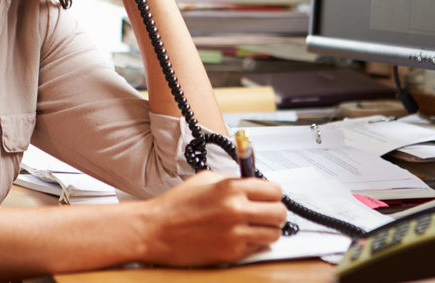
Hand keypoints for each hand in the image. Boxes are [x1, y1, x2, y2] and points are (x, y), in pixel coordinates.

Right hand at [138, 171, 287, 265]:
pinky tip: (240, 237)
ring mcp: (235, 234)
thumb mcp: (206, 180)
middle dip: (275, 212)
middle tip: (266, 212)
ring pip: (274, 234)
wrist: (154, 230)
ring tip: (254, 226)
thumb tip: (254, 184)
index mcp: (231, 188)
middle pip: (280, 213)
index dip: (273, 194)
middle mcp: (236, 210)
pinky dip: (254, 243)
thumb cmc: (175, 206)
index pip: (275, 190)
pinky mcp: (231, 253)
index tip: (269, 196)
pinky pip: (258, 248)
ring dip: (267, 230)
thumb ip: (233, 181)